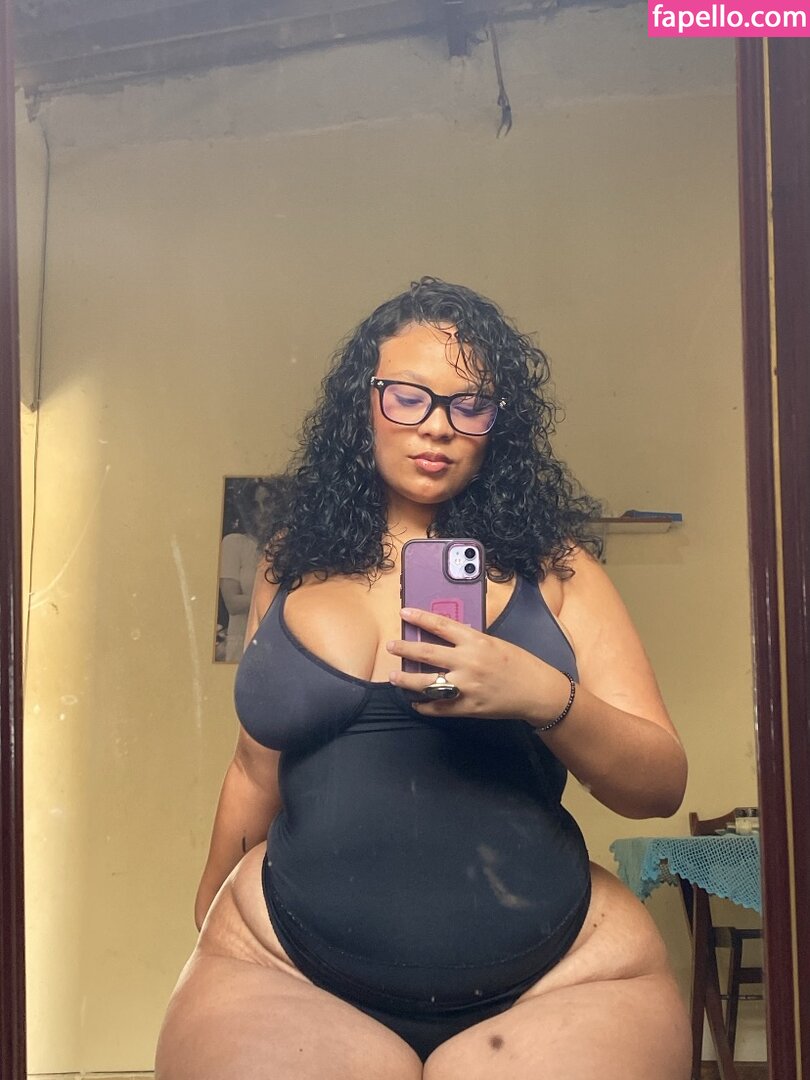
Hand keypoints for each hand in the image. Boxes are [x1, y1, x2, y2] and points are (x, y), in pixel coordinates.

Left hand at [387, 607, 571, 721]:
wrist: (537, 691)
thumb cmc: (518, 664)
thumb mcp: (494, 643)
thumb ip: (469, 641)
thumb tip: (443, 639)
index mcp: (476, 641)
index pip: (441, 625)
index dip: (420, 618)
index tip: (404, 613)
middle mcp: (468, 662)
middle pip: (427, 653)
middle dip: (405, 648)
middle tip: (391, 646)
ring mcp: (467, 686)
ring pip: (427, 683)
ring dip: (407, 680)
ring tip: (394, 677)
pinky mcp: (468, 707)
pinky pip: (439, 707)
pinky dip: (424, 706)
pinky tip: (415, 703)